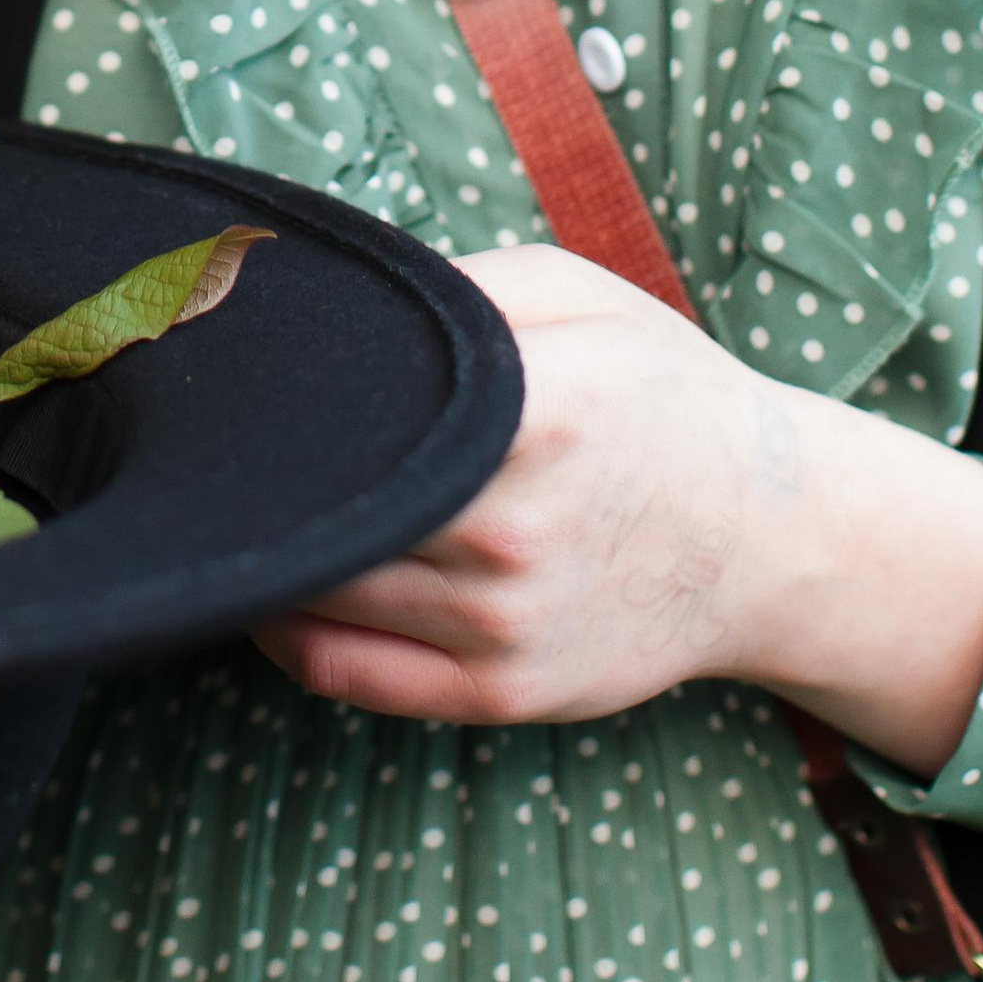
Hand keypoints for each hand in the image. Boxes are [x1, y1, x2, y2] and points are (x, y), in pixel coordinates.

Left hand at [251, 244, 982, 769]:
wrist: (774, 534)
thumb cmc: (661, 395)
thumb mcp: (572, 295)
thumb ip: (448, 288)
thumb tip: (321, 291)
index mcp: (532, 415)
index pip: (350, 414)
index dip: (272, 399)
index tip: (228, 375)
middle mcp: (511, 528)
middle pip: (320, 507)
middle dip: (253, 474)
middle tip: (208, 435)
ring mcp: (505, 624)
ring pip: (318, 592)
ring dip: (260, 550)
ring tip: (235, 501)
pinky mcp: (502, 693)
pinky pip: (346, 674)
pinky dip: (284, 633)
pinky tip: (268, 587)